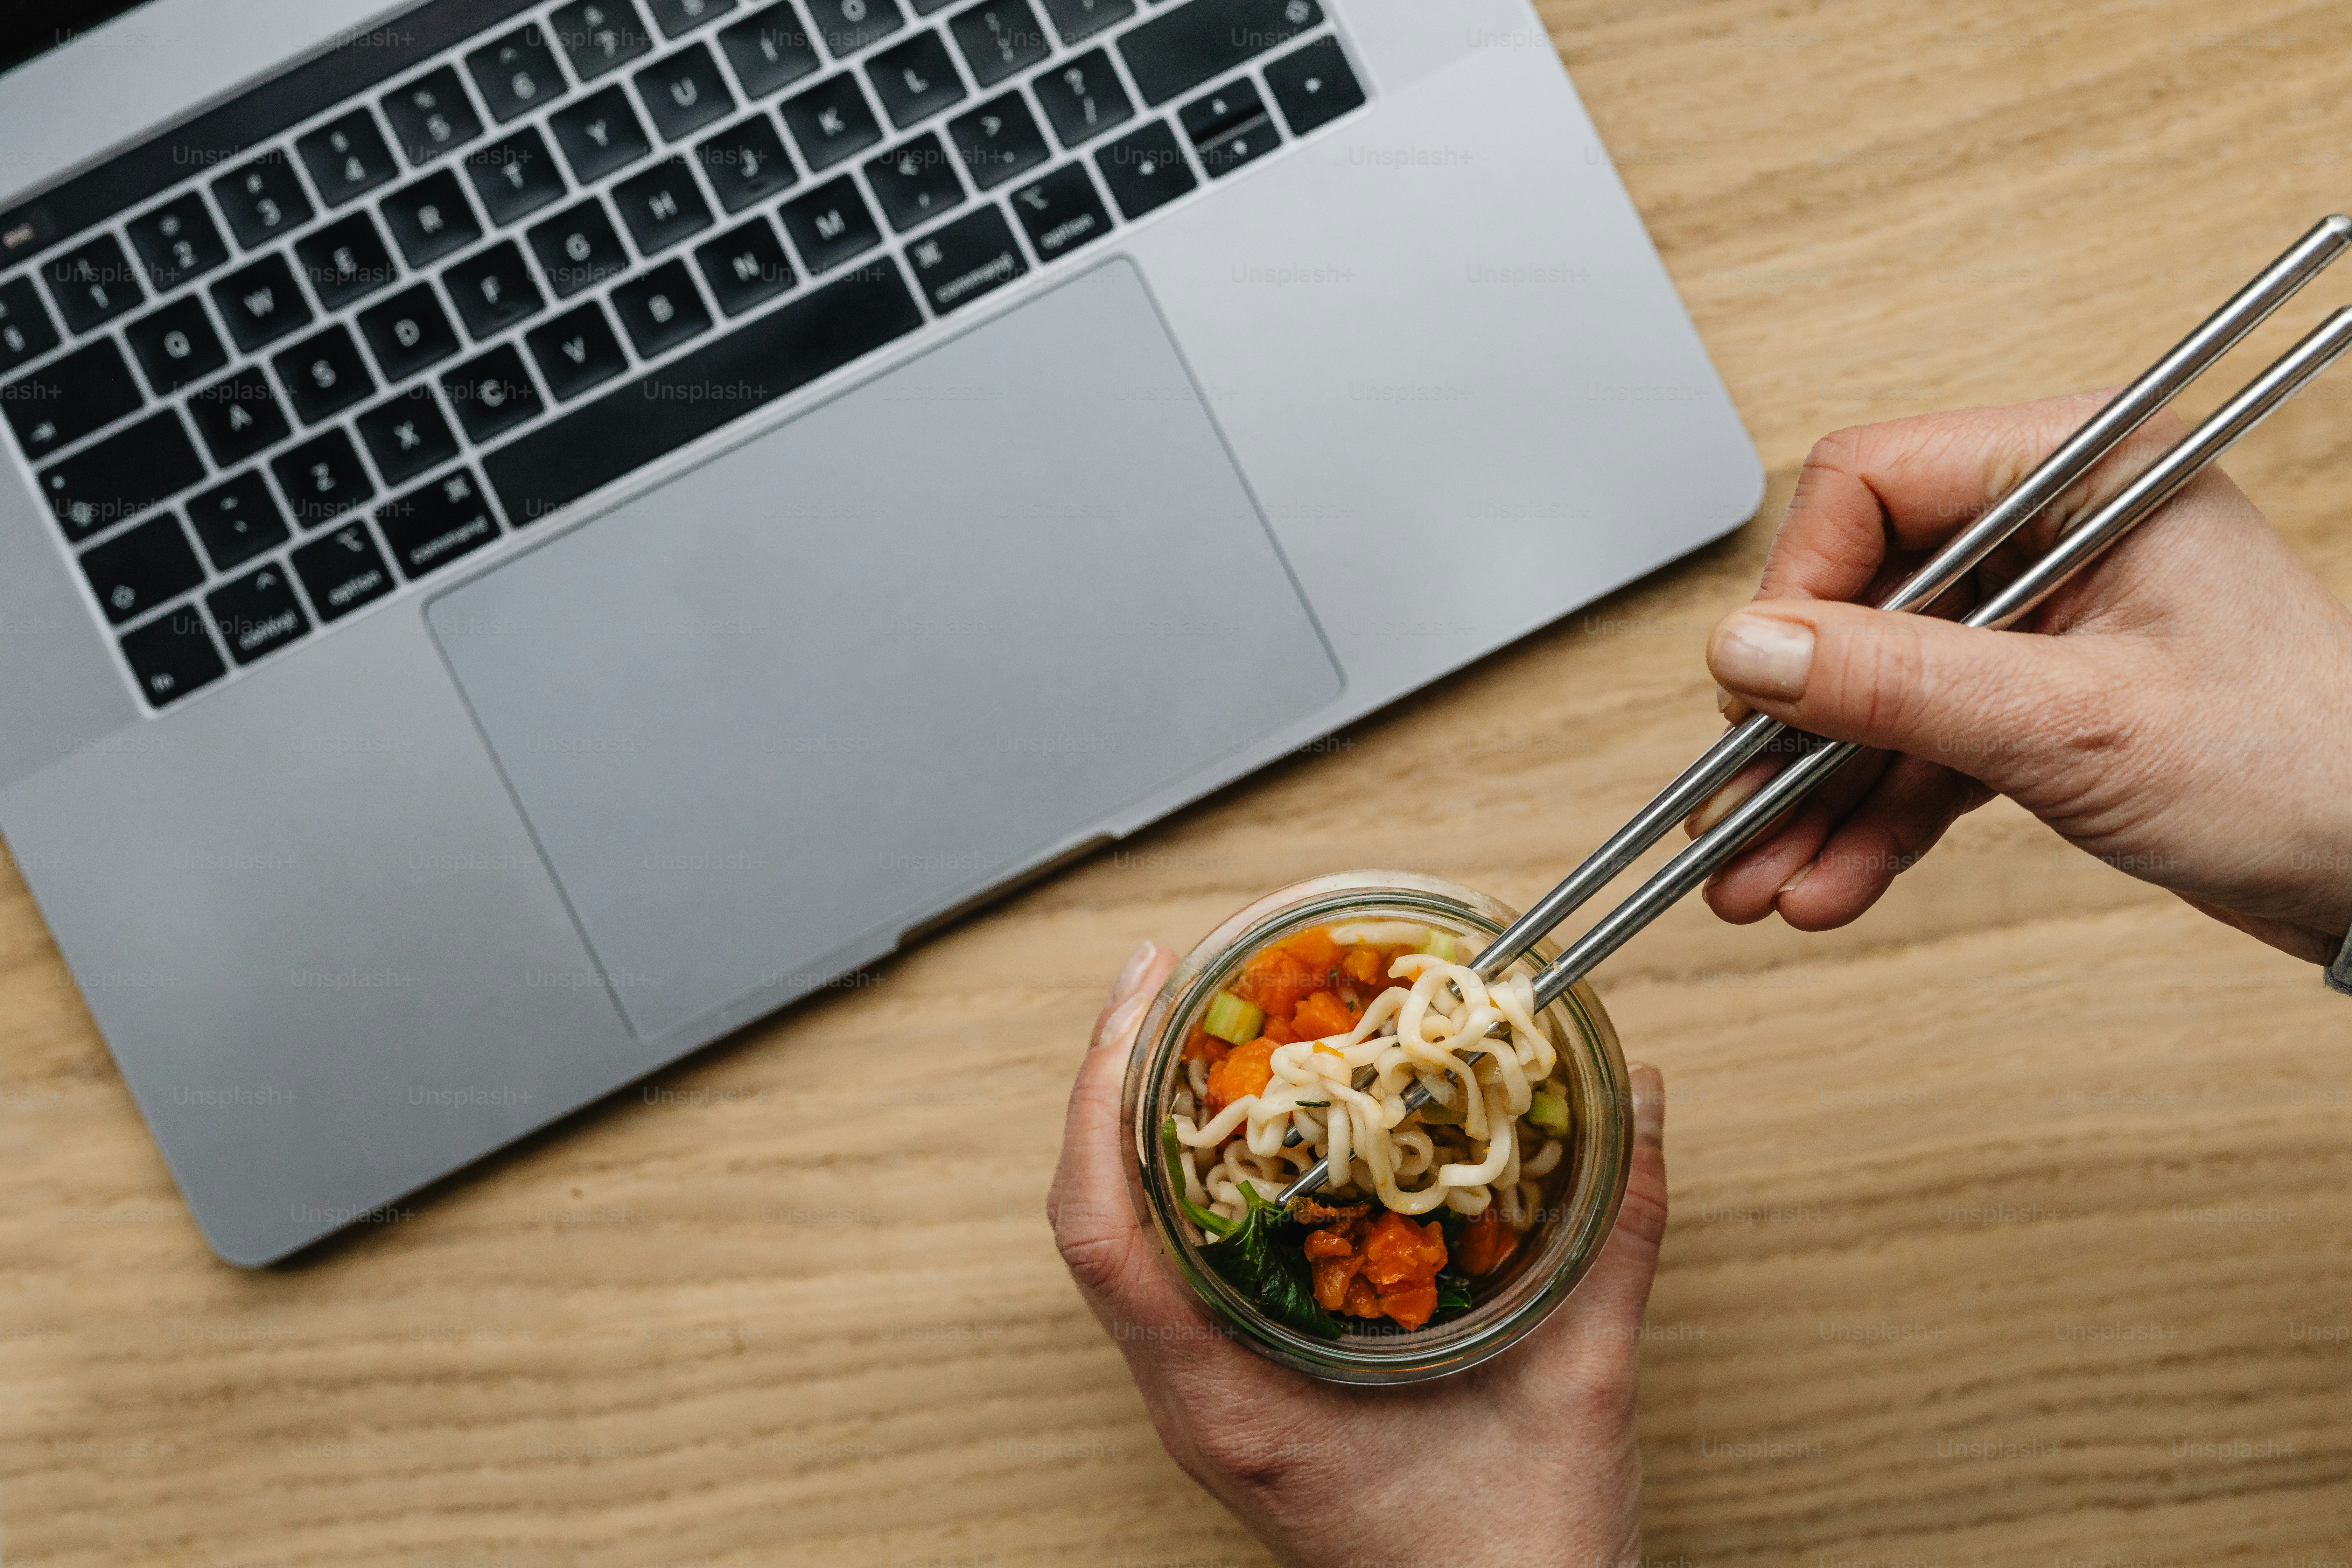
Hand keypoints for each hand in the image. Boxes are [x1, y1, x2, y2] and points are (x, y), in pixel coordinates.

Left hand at [1051, 940, 1671, 1567]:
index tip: (1139, 996)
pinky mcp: (1245, 1395)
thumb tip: (1643, 1103)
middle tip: (1178, 975)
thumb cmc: (1514, 1562)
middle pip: (1100, 1219)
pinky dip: (1206, 1181)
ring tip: (1203, 1024)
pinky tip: (1258, 1127)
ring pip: (1135, 1243)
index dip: (1100, 1105)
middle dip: (1123, 1082)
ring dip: (1154, 1126)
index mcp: (1235, 1406)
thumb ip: (1613, 1249)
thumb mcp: (1579, 1395)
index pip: (1104, 1239)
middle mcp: (1199, 1403)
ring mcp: (1212, 1401)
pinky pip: (1188, 1269)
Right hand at [1695, 392, 2351, 965]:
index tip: (1759, 688)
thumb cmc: (2304, 771)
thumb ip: (1899, 682)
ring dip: (1815, 794)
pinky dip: (1872, 817)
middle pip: (1861, 602)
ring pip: (1881, 691)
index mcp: (2087, 471)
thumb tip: (1747, 651)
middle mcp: (2057, 533)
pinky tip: (1827, 881)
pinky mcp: (2042, 703)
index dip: (1801, 587)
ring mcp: (2046, 623)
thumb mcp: (2075, 725)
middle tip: (1731, 812)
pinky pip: (1923, 748)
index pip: (1874, 485)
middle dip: (1792, 726)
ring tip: (1757, 880)